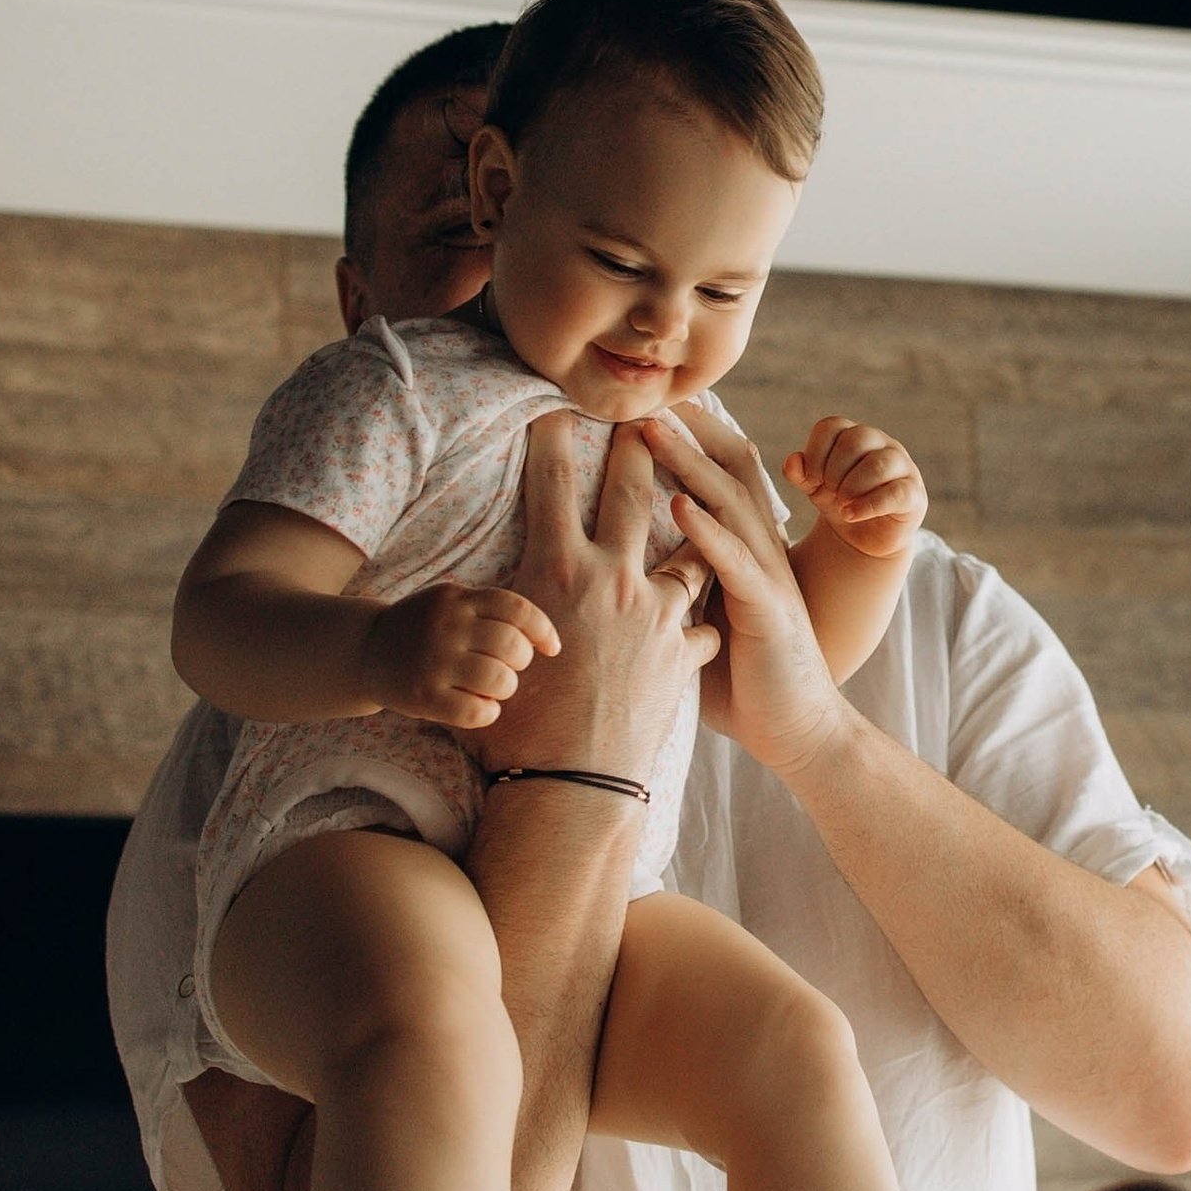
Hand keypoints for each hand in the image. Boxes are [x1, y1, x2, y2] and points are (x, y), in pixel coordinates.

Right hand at [358, 582, 558, 729]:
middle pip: (512, 647)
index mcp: (457, 599)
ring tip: (492, 689)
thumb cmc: (423, 628)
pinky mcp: (423, 696)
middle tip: (508, 668)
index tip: (550, 648)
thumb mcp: (450, 602)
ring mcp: (433, 662)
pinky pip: (476, 712)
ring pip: (499, 681)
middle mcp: (446, 626)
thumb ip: (488, 609)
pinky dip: (488, 713)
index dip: (542, 631)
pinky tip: (480, 708)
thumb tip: (544, 636)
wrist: (366, 649)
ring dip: (505, 689)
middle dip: (520, 662)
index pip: (516, 610)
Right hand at [482, 414, 716, 780]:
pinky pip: (704, 621)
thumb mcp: (495, 648)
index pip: (549, 481)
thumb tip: (479, 597)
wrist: (569, 784)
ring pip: (684, 550)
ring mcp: (656, 613)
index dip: (550, 437)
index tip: (554, 406)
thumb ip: (500, 610)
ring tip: (700, 502)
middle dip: (636, 448)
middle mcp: (612, 579)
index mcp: (557, 569)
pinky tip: (712, 610)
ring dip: (691, 524)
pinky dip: (705, 614)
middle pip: (628, 493)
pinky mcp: (684, 652)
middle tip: (643, 419)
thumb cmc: (511, 727)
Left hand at [641, 402, 851, 777]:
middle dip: (687, 432)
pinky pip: (736, 564)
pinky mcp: (767, 613)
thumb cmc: (747, 683)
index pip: (722, 478)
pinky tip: (677, 506)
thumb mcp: (705, 621)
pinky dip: (706, 532)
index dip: (692, 438)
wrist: (799, 732)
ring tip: (650, 431)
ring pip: (730, 506)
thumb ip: (681, 586)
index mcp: (746, 552)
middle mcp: (761, 554)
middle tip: (643, 395)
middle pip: (728, 473)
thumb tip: (631, 567)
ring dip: (688, 465)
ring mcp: (766, 580)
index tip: (649, 405)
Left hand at [784, 419, 927, 561]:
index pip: (832, 426)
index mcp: (854, 435)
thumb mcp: (814, 488)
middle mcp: (881, 443)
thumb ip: (800, 473)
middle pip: (856, 440)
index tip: (811, 480)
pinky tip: (850, 514)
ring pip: (879, 464)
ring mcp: (901, 466)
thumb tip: (792, 461)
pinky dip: (868, 505)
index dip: (815, 453)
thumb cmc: (839, 502)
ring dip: (852, 487)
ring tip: (840, 505)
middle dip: (834, 470)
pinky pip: (895, 493)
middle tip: (829, 493)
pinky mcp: (913, 494)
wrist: (863, 538)